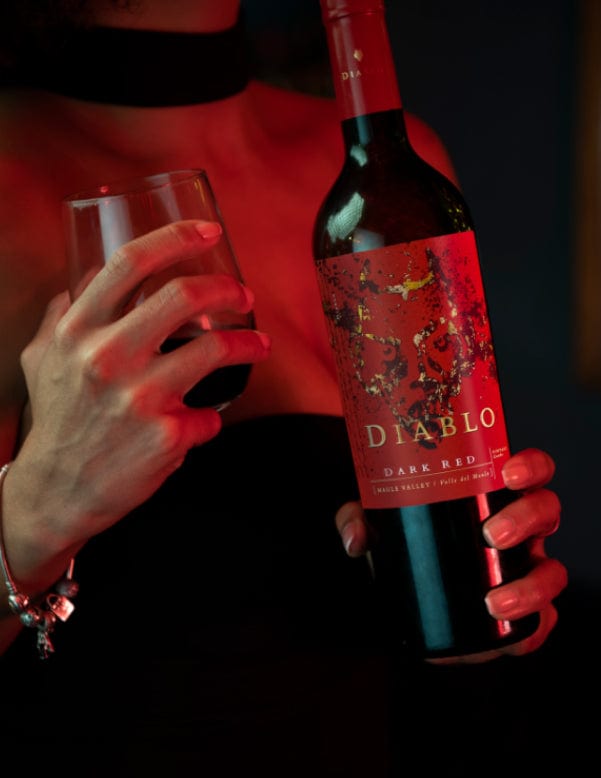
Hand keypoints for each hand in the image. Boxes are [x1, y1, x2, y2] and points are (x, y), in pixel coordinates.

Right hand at [3, 221, 270, 588]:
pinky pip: (211, 416)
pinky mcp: (166, 437)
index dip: (176, 237)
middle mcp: (106, 358)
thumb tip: (84, 278)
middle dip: (227, 289)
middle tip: (244, 296)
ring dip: (249, 344)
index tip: (209, 231)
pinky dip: (211, 418)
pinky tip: (203, 422)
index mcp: (77, 331)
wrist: (57, 492)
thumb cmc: (57, 420)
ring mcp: (139, 398)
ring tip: (259, 346)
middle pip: (184, 295)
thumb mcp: (44, 359)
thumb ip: (62, 315)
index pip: (129, 264)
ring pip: (217, 348)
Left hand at [335, 447, 566, 663]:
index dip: (531, 466)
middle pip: (547, 511)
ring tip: (493, 601)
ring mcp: (527, 569)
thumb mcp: (378, 522)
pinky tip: (510, 633)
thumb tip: (356, 537)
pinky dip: (534, 629)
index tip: (507, 473)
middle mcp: (521, 528)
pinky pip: (544, 622)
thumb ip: (356, 518)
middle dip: (526, 520)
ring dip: (532, 585)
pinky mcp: (525, 613)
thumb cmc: (407, 540)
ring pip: (554, 571)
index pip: (530, 469)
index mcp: (496, 495)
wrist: (409, 595)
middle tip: (490, 535)